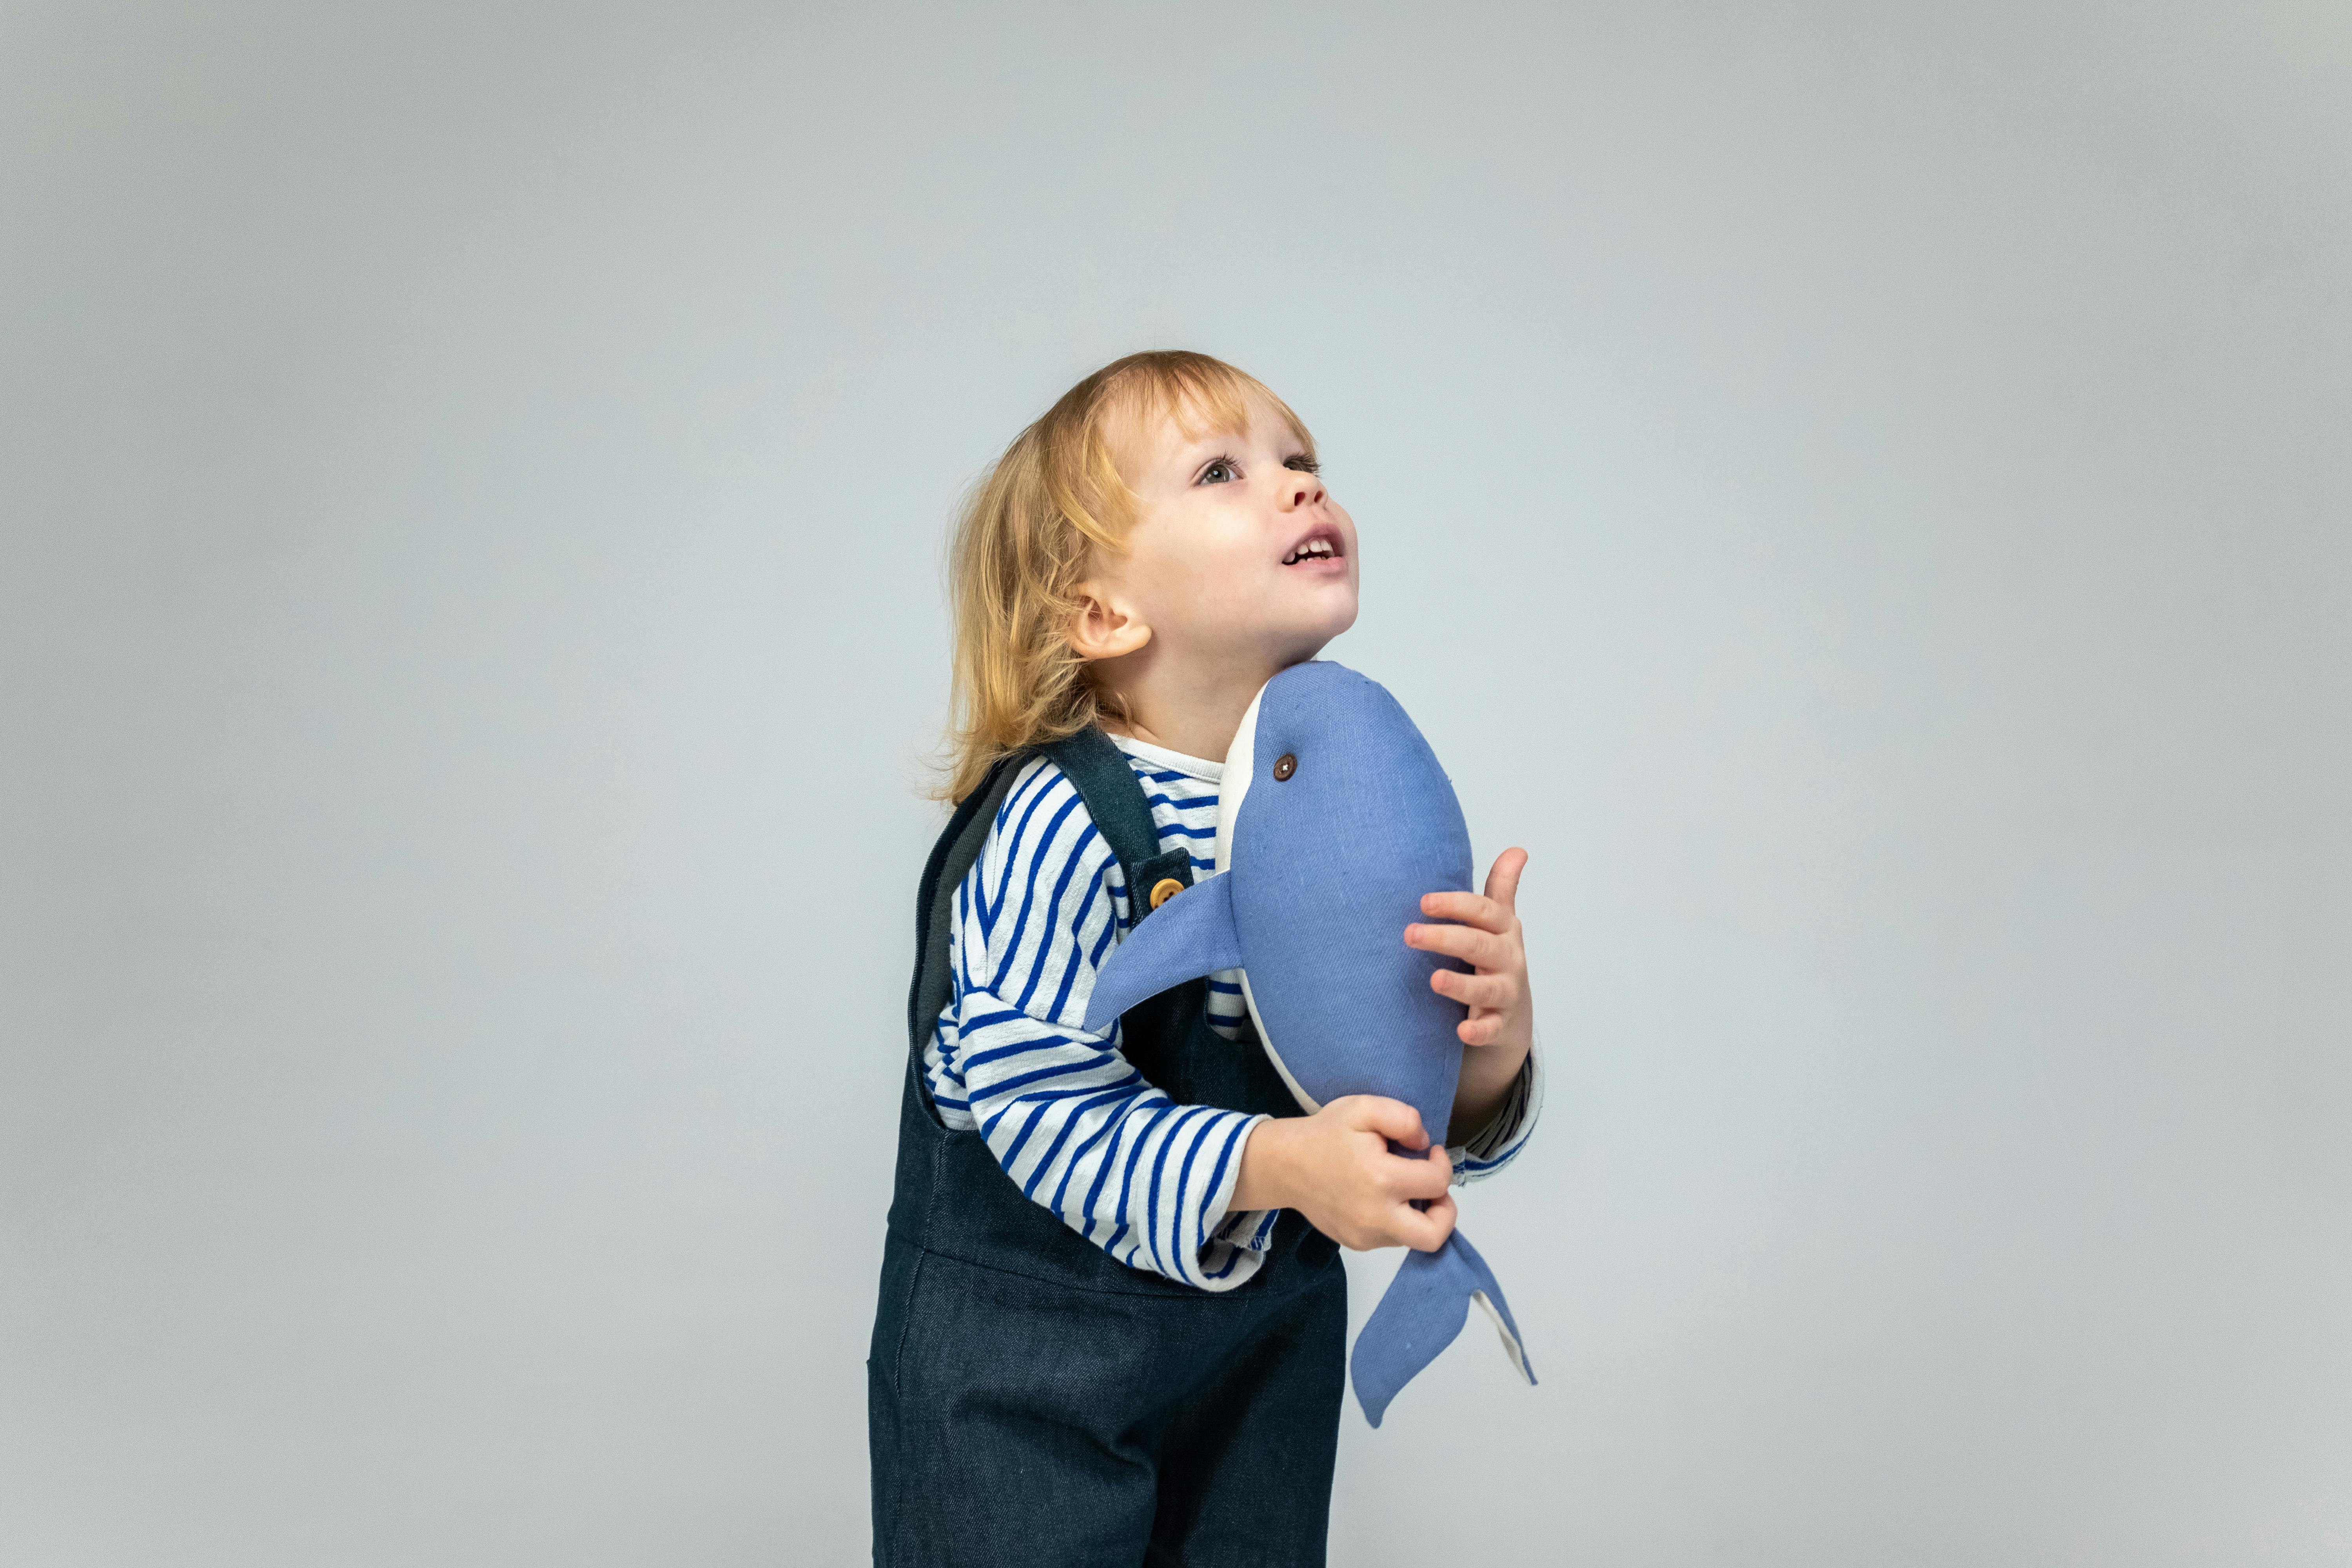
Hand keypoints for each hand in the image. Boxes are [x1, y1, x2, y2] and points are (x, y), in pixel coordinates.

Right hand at [1230, 1096, 1457, 1251]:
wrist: (1284, 1165)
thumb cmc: (1325, 1135)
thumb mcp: (1364, 1107)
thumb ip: (1404, 1118)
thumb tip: (1424, 1145)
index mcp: (1382, 1179)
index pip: (1438, 1182)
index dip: (1442, 1163)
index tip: (1429, 1152)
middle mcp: (1376, 1216)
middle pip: (1433, 1235)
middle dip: (1445, 1211)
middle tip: (1434, 1189)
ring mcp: (1365, 1236)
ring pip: (1413, 1238)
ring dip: (1418, 1213)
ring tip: (1402, 1187)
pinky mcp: (1356, 1243)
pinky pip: (1391, 1239)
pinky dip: (1396, 1220)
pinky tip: (1381, 1197)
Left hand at [1406, 847, 1534, 1142]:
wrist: (1511, 1014)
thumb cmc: (1494, 958)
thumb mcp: (1499, 923)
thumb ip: (1502, 888)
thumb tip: (1518, 850)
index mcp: (1503, 930)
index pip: (1484, 911)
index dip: (1456, 905)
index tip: (1424, 901)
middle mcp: (1508, 959)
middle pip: (1480, 945)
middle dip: (1446, 938)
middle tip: (1410, 934)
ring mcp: (1505, 992)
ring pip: (1488, 987)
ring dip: (1461, 984)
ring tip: (1434, 979)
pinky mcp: (1500, 1024)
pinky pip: (1491, 1028)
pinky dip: (1479, 1030)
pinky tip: (1462, 1031)